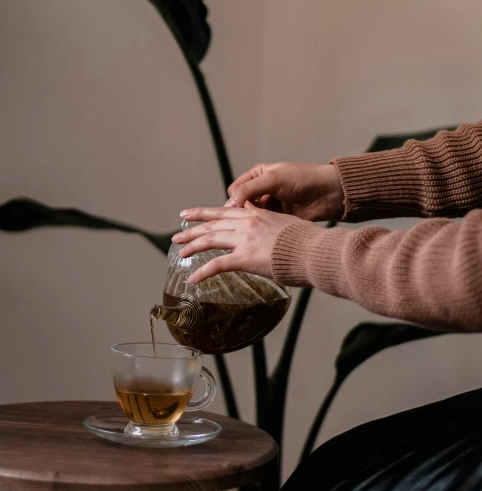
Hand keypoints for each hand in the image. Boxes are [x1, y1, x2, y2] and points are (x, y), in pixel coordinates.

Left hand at [172, 203, 302, 282]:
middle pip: (212, 224)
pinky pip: (217, 265)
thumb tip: (265, 230)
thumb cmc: (307, 241)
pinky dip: (202, 272)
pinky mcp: (245, 258)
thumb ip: (269, 226)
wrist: (314, 249)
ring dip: (192, 246)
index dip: (203, 212)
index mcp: (256, 214)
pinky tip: (192, 279)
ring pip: (210, 240)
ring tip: (180, 253)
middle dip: (191, 229)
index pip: (223, 211)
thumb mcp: (285, 224)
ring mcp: (244, 240)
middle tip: (176, 235)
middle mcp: (246, 223)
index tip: (189, 213)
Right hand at [226, 162, 343, 221]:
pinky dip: (261, 229)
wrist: (328, 194)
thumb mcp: (274, 179)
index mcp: (258, 175)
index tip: (238, 210)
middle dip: (240, 213)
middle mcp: (262, 190)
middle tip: (242, 222)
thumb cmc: (304, 179)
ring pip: (251, 217)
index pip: (236, 190)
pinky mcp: (277, 219)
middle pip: (241, 205)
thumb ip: (250, 189)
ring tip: (253, 228)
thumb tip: (231, 202)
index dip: (234, 200)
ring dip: (251, 222)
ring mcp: (270, 205)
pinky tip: (262, 232)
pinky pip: (263, 225)